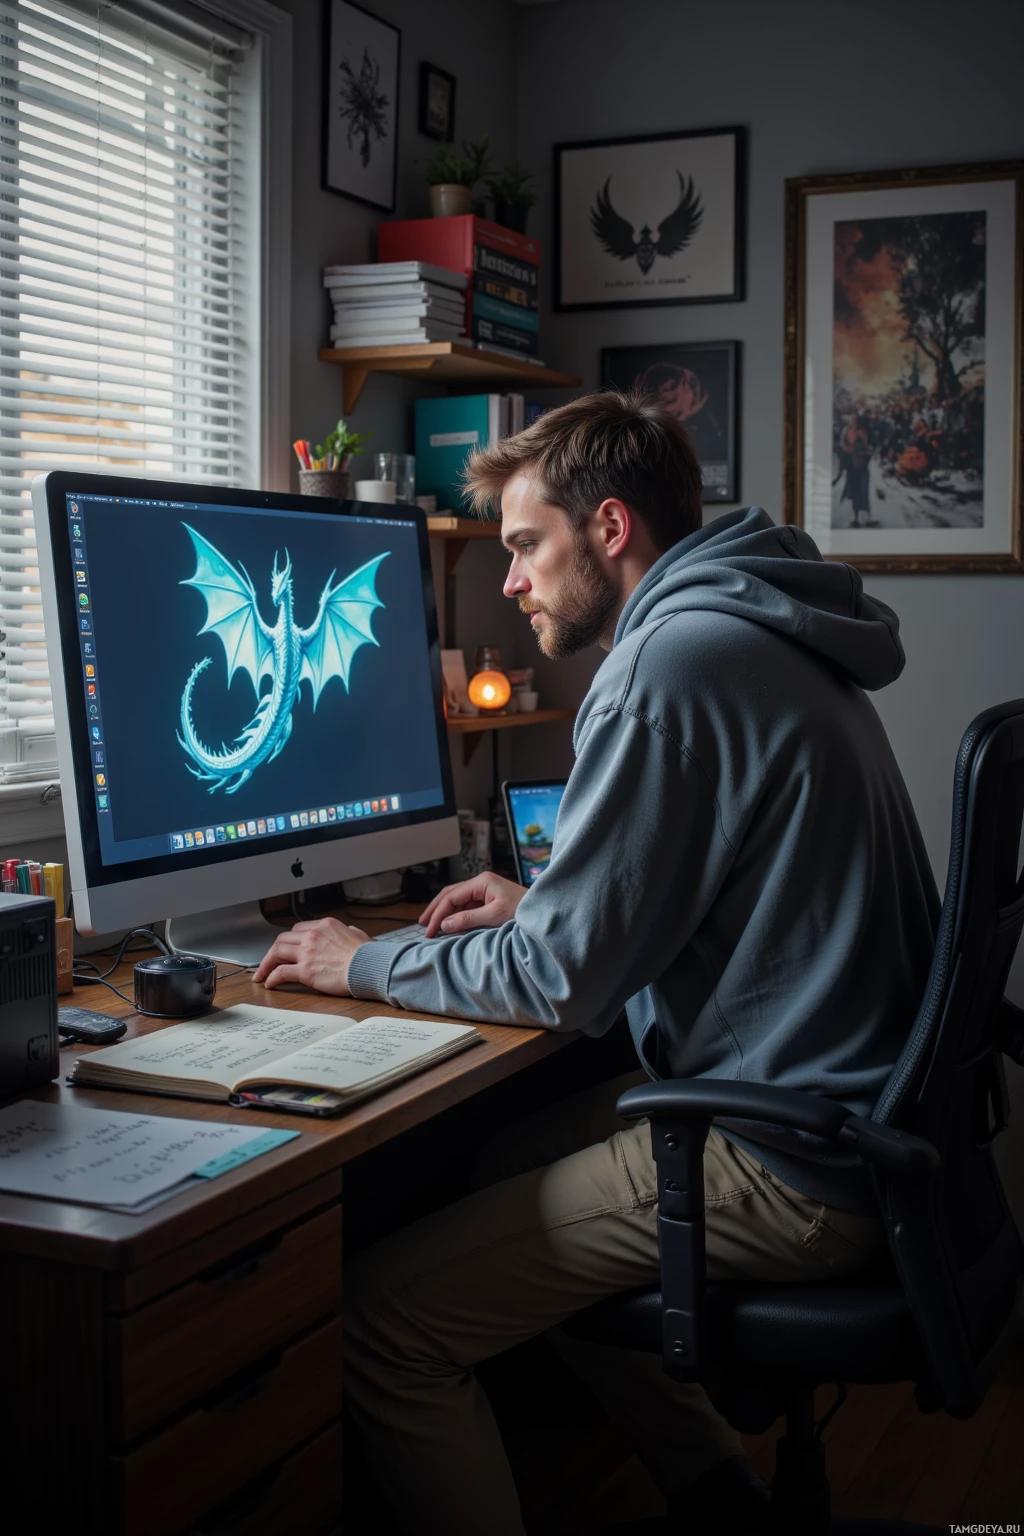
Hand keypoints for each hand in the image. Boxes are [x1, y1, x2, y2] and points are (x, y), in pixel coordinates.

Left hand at [252, 917, 370, 994]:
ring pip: (276, 952)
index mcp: (324, 925)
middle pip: (283, 938)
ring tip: (261, 974)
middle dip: (274, 950)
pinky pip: (280, 972)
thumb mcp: (357, 934)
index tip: (286, 949)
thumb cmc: (368, 955)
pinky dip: (271, 977)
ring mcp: (307, 952)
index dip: (289, 940)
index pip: (297, 929)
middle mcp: (312, 935)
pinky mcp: (305, 970)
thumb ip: (347, 932)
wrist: (369, 967)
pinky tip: (270, 983)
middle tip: (269, 961)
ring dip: (266, 963)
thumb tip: (347, 933)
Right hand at [418, 872, 526, 936]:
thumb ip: (468, 919)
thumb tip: (445, 924)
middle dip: (436, 910)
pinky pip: (466, 908)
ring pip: (457, 902)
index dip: (438, 913)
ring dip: (444, 914)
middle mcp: (481, 884)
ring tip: (432, 926)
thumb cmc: (525, 910)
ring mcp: (485, 892)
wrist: (545, 912)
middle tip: (423, 925)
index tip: (430, 929)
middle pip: (450, 895)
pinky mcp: (489, 902)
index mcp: (482, 881)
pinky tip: (449, 926)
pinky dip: (456, 917)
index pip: (451, 896)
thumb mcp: (495, 915)